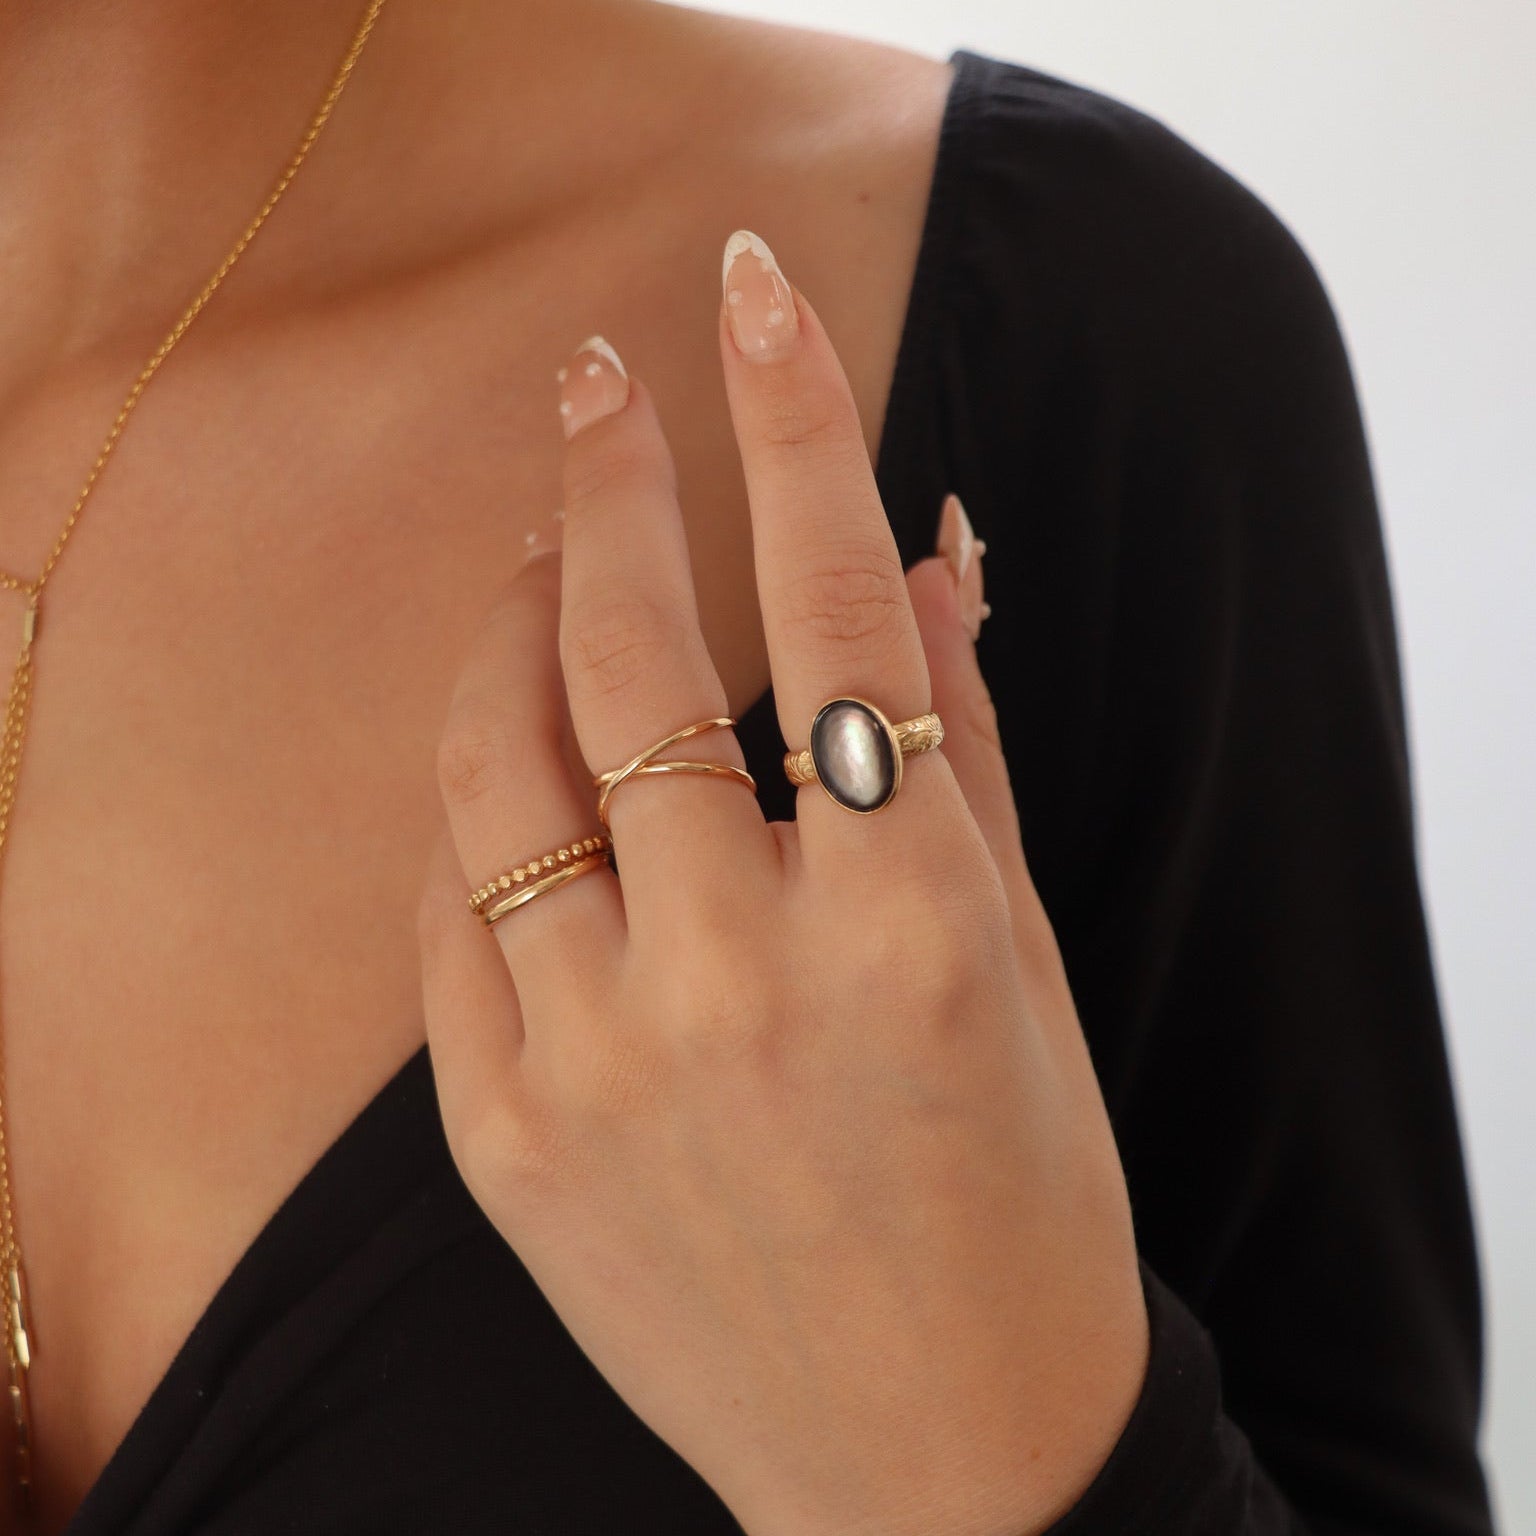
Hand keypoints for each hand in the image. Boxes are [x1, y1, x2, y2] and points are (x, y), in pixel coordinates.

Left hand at [416, 230, 1148, 1535]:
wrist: (934, 1464)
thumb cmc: (1017, 1201)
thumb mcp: (1022, 965)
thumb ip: (961, 746)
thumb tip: (936, 553)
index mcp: (914, 928)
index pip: (839, 609)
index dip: (795, 425)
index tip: (749, 297)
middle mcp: (746, 979)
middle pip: (633, 656)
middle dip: (611, 487)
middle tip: (594, 386)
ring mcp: (603, 1064)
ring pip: (496, 768)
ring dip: (510, 632)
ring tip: (540, 568)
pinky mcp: (505, 1143)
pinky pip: (450, 916)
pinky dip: (480, 814)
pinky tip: (512, 773)